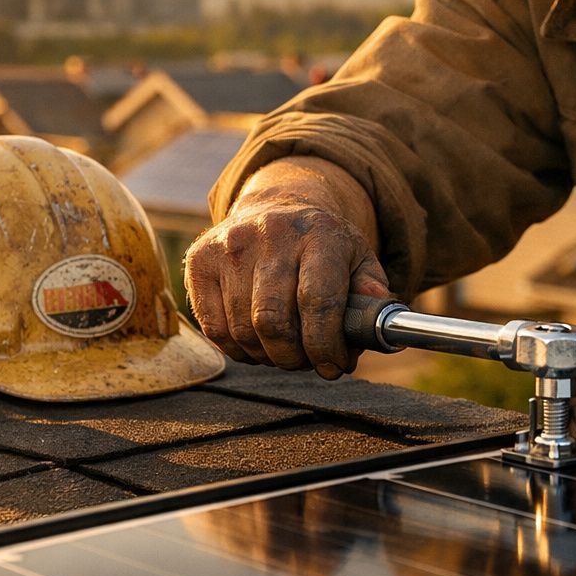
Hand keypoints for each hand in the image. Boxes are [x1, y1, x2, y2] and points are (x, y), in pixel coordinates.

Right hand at [185, 191, 389, 379]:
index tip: (334, 366)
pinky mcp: (200, 260)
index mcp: (319, 233)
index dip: (325, 345)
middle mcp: (271, 233)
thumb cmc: (323, 248)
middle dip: (294, 357)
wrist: (276, 209)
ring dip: (267, 357)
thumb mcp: (359, 259)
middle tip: (307, 361)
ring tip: (284, 350)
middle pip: (274, 322)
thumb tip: (376, 321)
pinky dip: (237, 350)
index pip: (318, 300)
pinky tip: (256, 342)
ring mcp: (230, 245)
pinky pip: (214, 329)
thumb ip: (372, 292)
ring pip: (243, 331)